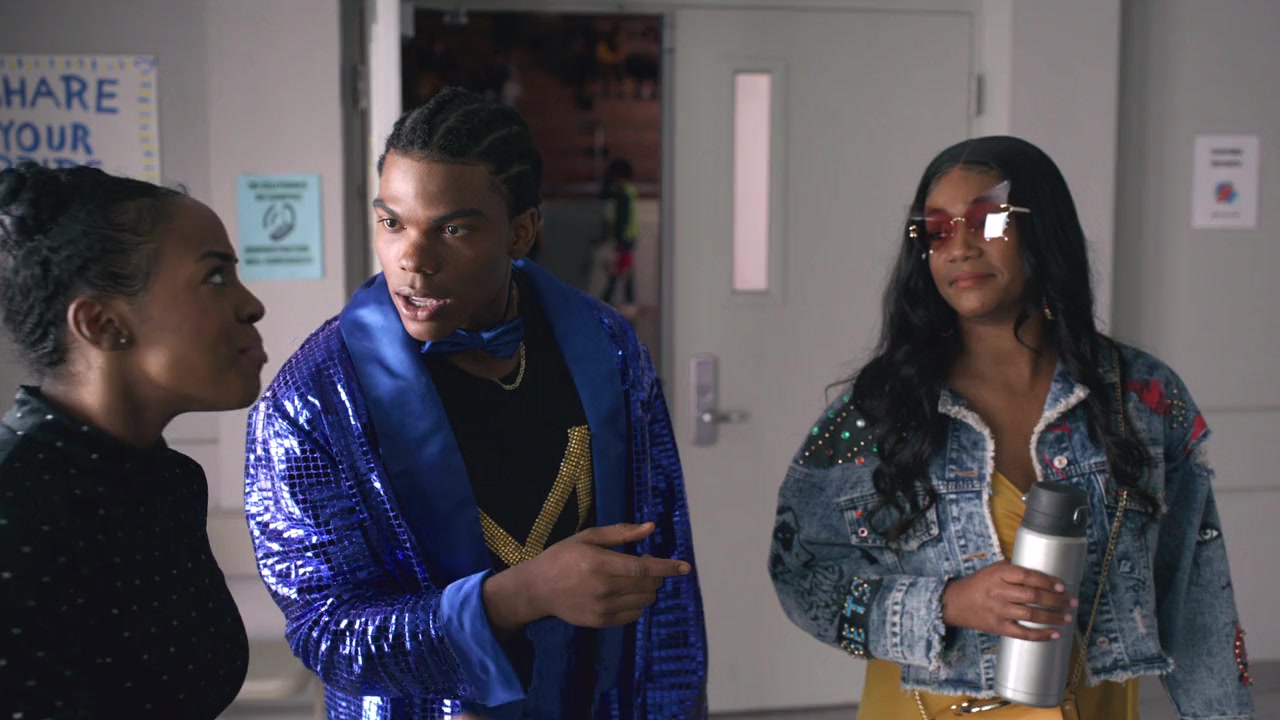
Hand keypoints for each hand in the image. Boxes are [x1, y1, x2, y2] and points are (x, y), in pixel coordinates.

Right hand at [483, 523, 689, 633]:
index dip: (667, 567)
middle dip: (656, 574)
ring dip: (648, 588)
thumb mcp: (588, 537)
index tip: (686, 567)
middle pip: (648, 585)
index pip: (644, 567)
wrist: (537, 589)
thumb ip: (620, 533)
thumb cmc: (562, 556)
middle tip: (644, 563)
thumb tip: (650, 528)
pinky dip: (637, 603)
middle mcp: (604, 588)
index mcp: (600, 563)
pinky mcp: (601, 622)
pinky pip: (633, 614)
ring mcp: (603, 608)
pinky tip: (625, 592)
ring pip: (644, 601)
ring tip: (633, 578)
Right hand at [941, 561, 1077, 640]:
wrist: (955, 603)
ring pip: (1031, 615)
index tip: (1062, 586)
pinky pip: (1022, 633)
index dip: (1047, 581)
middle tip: (1071, 602)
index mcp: (999, 575)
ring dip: (1052, 617)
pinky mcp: (998, 627)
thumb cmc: (979, 584)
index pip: (1028, 576)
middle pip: (1033, 596)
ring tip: (1067, 617)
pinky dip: (1040, 635)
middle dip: (1056, 600)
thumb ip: (1014, 570)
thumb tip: (1041, 573)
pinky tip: (1054, 634)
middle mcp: (999, 592)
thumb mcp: (993, 569)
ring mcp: (999, 611)